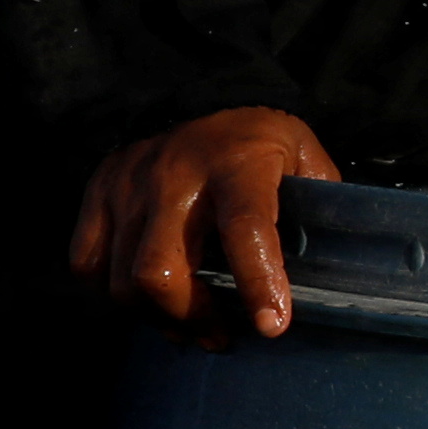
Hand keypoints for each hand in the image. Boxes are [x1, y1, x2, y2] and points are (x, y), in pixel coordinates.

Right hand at [66, 106, 341, 337]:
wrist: (199, 93)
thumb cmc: (260, 143)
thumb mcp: (303, 158)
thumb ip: (319, 206)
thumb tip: (341, 265)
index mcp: (240, 164)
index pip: (246, 228)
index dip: (258, 282)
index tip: (270, 327)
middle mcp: (176, 174)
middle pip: (160, 271)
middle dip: (189, 317)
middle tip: (219, 335)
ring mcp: (130, 182)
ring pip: (122, 279)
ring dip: (156, 317)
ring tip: (187, 322)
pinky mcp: (99, 190)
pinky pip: (86, 263)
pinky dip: (112, 292)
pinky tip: (145, 294)